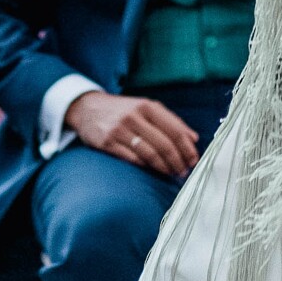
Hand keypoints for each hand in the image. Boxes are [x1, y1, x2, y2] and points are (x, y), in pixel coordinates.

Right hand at [64, 90, 199, 176]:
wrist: (87, 108)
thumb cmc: (122, 110)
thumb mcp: (145, 107)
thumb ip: (170, 121)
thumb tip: (193, 138)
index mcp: (147, 106)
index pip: (175, 130)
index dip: (187, 148)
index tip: (194, 160)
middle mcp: (134, 116)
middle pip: (164, 145)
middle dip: (178, 162)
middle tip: (183, 172)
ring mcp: (120, 130)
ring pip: (150, 154)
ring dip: (165, 168)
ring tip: (172, 174)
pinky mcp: (107, 143)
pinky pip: (133, 160)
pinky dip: (147, 168)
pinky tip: (154, 171)